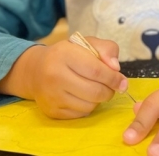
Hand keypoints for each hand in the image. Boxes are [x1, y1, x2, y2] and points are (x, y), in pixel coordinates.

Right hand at [0, 37, 127, 118]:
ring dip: (99, 100)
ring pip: (89, 106)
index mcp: (64, 54)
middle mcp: (54, 75)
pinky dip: (88, 107)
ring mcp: (51, 95)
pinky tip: (84, 97)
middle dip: (109, 91)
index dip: (113, 78)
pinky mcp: (51, 111)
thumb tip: (116, 68)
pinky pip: (80, 114)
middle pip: (94, 91)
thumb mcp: (87, 43)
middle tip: (111, 87)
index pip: (96, 71)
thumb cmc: (68, 55)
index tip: (122, 81)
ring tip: (96, 89)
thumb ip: (106, 49)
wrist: (36, 70)